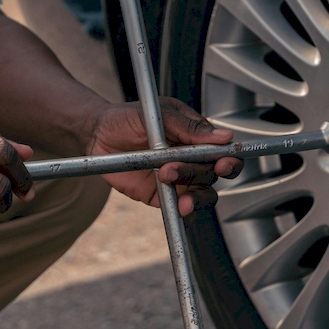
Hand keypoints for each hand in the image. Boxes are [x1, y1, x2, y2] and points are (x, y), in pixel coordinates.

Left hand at [86, 98, 242, 214]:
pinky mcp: (163, 196)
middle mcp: (192, 159)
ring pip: (202, 195)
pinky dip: (184, 213)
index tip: (223, 162)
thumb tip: (224, 136)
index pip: (224, 151)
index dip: (229, 159)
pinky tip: (180, 210)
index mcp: (196, 137)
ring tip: (176, 193)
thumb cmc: (128, 118)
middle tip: (170, 168)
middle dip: (195, 173)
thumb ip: (189, 127)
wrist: (99, 135)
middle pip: (211, 174)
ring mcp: (179, 180)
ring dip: (194, 197)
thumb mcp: (159, 115)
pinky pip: (180, 209)